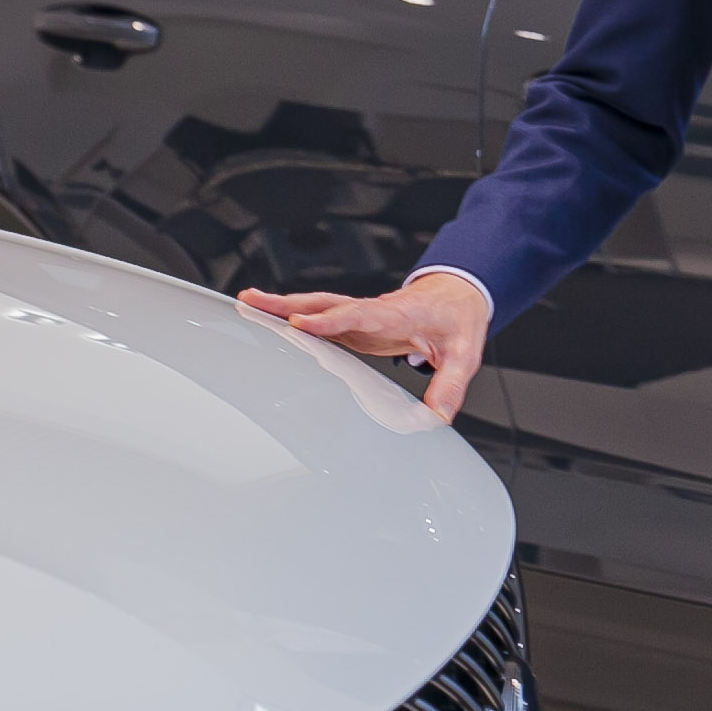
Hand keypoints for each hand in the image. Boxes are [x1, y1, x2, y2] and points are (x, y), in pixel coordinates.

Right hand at [237, 274, 491, 420]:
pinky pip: (320, 318)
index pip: (361, 315)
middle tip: (253, 301)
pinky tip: (268, 320)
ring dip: (282, 306)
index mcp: (399, 315)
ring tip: (247, 303)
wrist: (459, 293)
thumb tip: (436, 417)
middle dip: (289, 304)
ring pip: (318, 307)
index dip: (331, 320)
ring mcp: (361, 315)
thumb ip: (450, 385)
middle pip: (327, 304)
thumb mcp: (464, 354)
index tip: (301, 323)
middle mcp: (373, 311)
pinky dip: (292, 317)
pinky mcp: (355, 323)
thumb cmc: (458, 320)